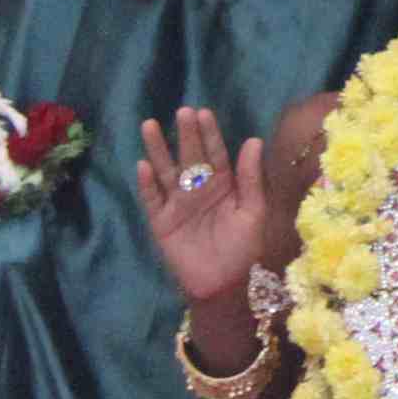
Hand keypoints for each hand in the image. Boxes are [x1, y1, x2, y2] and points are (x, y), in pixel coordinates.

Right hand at [132, 109, 265, 307]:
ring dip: (158, 149)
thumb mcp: (254, 212)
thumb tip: (253, 140)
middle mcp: (198, 188)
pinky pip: (152, 199)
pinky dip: (147, 184)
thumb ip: (252, 178)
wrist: (225, 286)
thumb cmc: (244, 249)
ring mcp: (177, 204)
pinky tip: (143, 166)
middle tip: (181, 111)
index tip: (203, 112)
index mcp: (223, 184)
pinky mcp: (161, 222)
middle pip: (190, 157)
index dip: (209, 133)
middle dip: (185, 135)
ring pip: (166, 171)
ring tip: (150, 125)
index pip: (215, 153)